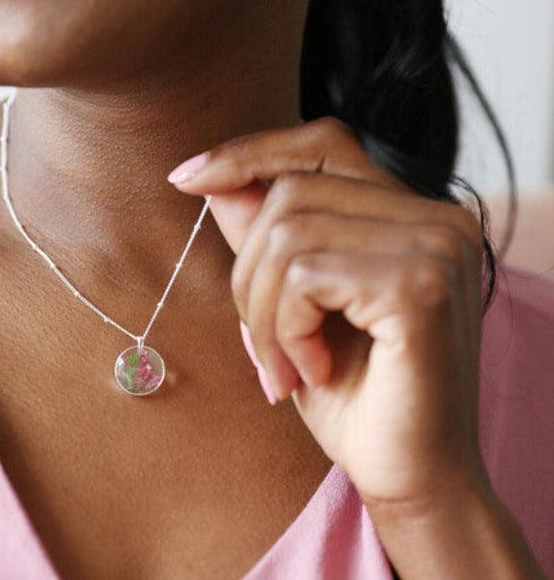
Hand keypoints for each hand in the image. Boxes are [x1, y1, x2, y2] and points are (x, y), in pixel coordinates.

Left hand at [168, 117, 488, 509]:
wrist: (411, 480)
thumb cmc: (352, 393)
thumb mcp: (291, 302)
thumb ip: (262, 234)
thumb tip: (210, 177)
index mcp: (413, 213)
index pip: (321, 144)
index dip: (249, 152)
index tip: (186, 178)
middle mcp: (439, 216)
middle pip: (290, 193)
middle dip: (249, 273)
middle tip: (262, 345)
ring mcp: (437, 245)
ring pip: (289, 234)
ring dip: (263, 312)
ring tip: (284, 366)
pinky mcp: (421, 286)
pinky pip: (305, 276)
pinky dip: (285, 329)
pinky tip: (312, 372)